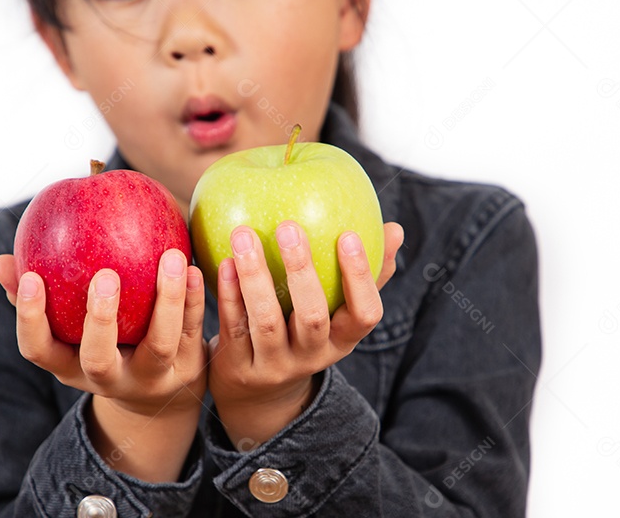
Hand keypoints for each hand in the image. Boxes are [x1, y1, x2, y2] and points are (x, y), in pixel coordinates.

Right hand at [0, 249, 207, 417]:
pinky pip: (193, 330)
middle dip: (100, 319)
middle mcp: (111, 379)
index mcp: (72, 368)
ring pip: (160, 344)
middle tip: (104, 275)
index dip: (30, 320)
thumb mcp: (68, 334)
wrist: (162, 395)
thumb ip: (38, 298)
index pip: (40, 351)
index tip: (30, 277)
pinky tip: (194, 267)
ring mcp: (152, 377)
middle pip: (100, 358)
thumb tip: (1, 261)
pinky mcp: (189, 367)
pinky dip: (194, 300)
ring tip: (171, 257)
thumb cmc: (104, 346)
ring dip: (167, 300)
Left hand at [207, 220, 402, 448]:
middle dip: (302, 270)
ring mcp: (274, 366)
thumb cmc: (306, 333)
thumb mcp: (339, 313)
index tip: (348, 234)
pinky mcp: (239, 368)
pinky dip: (228, 293)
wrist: (258, 393)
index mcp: (343, 340)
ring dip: (255, 276)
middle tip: (289, 227)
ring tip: (243, 234)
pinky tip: (223, 260)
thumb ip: (367, 274)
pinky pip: (234, 326)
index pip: (365, 315)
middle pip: (313, 317)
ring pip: (266, 322)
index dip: (360, 277)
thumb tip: (395, 230)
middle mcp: (312, 357)